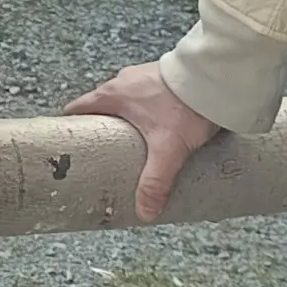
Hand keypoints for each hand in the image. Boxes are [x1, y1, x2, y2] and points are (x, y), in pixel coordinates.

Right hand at [65, 61, 222, 222]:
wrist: (215, 77)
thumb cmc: (184, 104)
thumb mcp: (167, 148)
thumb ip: (155, 181)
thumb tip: (144, 212)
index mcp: (112, 95)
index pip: (77, 109)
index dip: (71, 127)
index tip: (71, 144)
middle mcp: (122, 81)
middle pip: (101, 106)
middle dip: (101, 127)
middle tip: (107, 152)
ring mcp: (142, 75)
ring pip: (125, 99)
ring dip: (127, 117)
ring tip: (137, 140)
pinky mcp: (162, 75)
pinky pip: (146, 93)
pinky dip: (147, 107)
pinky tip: (162, 122)